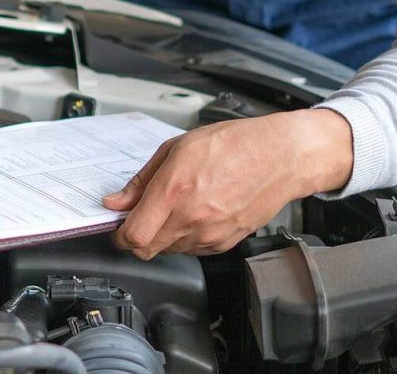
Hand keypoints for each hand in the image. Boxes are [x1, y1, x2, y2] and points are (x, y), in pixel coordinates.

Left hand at [103, 109, 352, 258]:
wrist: (280, 156)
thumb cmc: (232, 144)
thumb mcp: (175, 149)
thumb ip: (141, 181)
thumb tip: (116, 201)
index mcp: (173, 191)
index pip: (132, 236)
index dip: (119, 235)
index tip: (117, 225)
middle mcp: (191, 218)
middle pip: (146, 250)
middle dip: (136, 237)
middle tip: (141, 217)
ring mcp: (210, 234)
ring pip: (168, 251)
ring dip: (162, 236)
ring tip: (176, 208)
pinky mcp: (225, 243)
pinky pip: (192, 250)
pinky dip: (185, 238)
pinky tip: (194, 213)